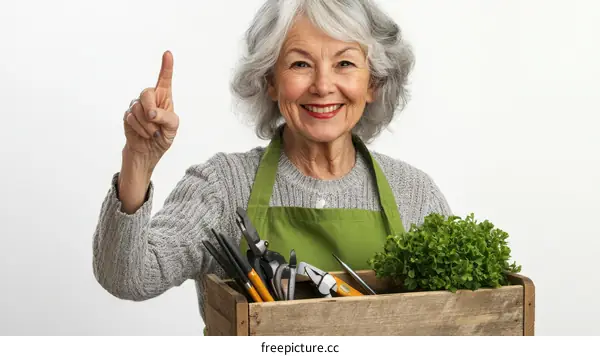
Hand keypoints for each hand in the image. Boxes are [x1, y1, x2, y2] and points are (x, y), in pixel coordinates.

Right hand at [123, 50, 178, 170]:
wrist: (148, 152)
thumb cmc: (163, 137)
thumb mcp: (172, 128)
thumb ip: (166, 117)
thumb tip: (151, 113)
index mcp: (164, 98)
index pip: (164, 79)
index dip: (166, 66)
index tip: (168, 53)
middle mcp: (150, 98)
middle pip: (146, 93)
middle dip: (150, 108)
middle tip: (154, 119)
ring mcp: (137, 105)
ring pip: (137, 108)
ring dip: (146, 124)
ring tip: (152, 132)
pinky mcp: (128, 115)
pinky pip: (130, 118)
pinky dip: (140, 128)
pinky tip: (144, 134)